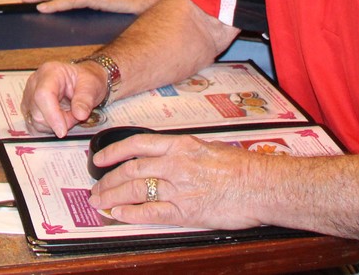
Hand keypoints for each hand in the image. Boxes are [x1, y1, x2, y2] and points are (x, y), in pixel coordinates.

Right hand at [19, 58, 111, 137]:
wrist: (81, 81)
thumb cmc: (85, 81)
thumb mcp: (92, 86)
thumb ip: (86, 100)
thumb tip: (80, 114)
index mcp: (50, 72)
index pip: (43, 95)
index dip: (52, 115)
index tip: (63, 130)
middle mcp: (35, 83)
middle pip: (37, 111)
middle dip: (58, 121)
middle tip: (75, 115)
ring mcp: (29, 96)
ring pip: (35, 121)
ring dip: (54, 125)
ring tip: (68, 114)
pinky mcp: (29, 107)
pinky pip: (34, 125)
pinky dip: (49, 127)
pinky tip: (59, 119)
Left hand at [88, 131, 264, 229]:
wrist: (263, 185)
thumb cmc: (244, 167)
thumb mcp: (210, 148)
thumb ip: (186, 153)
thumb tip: (169, 159)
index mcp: (182, 145)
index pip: (137, 144)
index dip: (113, 151)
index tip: (99, 158)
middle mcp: (176, 164)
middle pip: (131, 170)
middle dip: (107, 180)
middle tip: (95, 188)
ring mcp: (179, 188)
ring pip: (135, 190)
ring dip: (112, 196)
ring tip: (100, 203)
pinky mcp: (186, 211)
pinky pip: (150, 212)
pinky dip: (130, 213)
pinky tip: (118, 214)